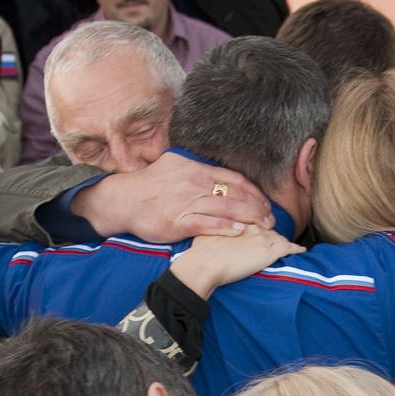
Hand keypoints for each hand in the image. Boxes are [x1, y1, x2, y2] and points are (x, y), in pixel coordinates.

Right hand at [73, 152, 273, 241]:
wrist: (123, 200)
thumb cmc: (149, 185)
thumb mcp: (173, 165)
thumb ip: (195, 167)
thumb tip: (214, 170)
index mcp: (194, 169)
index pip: (232, 178)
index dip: (253, 190)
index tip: (265, 201)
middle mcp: (193, 183)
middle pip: (234, 193)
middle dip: (257, 205)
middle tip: (271, 217)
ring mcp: (186, 202)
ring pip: (225, 207)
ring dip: (248, 216)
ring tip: (264, 224)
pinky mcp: (178, 221)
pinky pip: (206, 224)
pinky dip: (224, 227)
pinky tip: (240, 230)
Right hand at [170, 225, 304, 297]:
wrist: (204, 264)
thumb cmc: (200, 252)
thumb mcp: (207, 231)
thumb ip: (217, 228)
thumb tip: (217, 233)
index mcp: (238, 217)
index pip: (254, 217)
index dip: (258, 221)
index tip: (260, 226)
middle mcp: (252, 224)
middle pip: (267, 225)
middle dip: (270, 229)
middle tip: (273, 237)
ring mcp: (262, 237)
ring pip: (278, 236)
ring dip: (281, 240)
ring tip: (286, 245)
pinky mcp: (269, 251)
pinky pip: (289, 248)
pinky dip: (296, 249)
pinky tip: (301, 250)